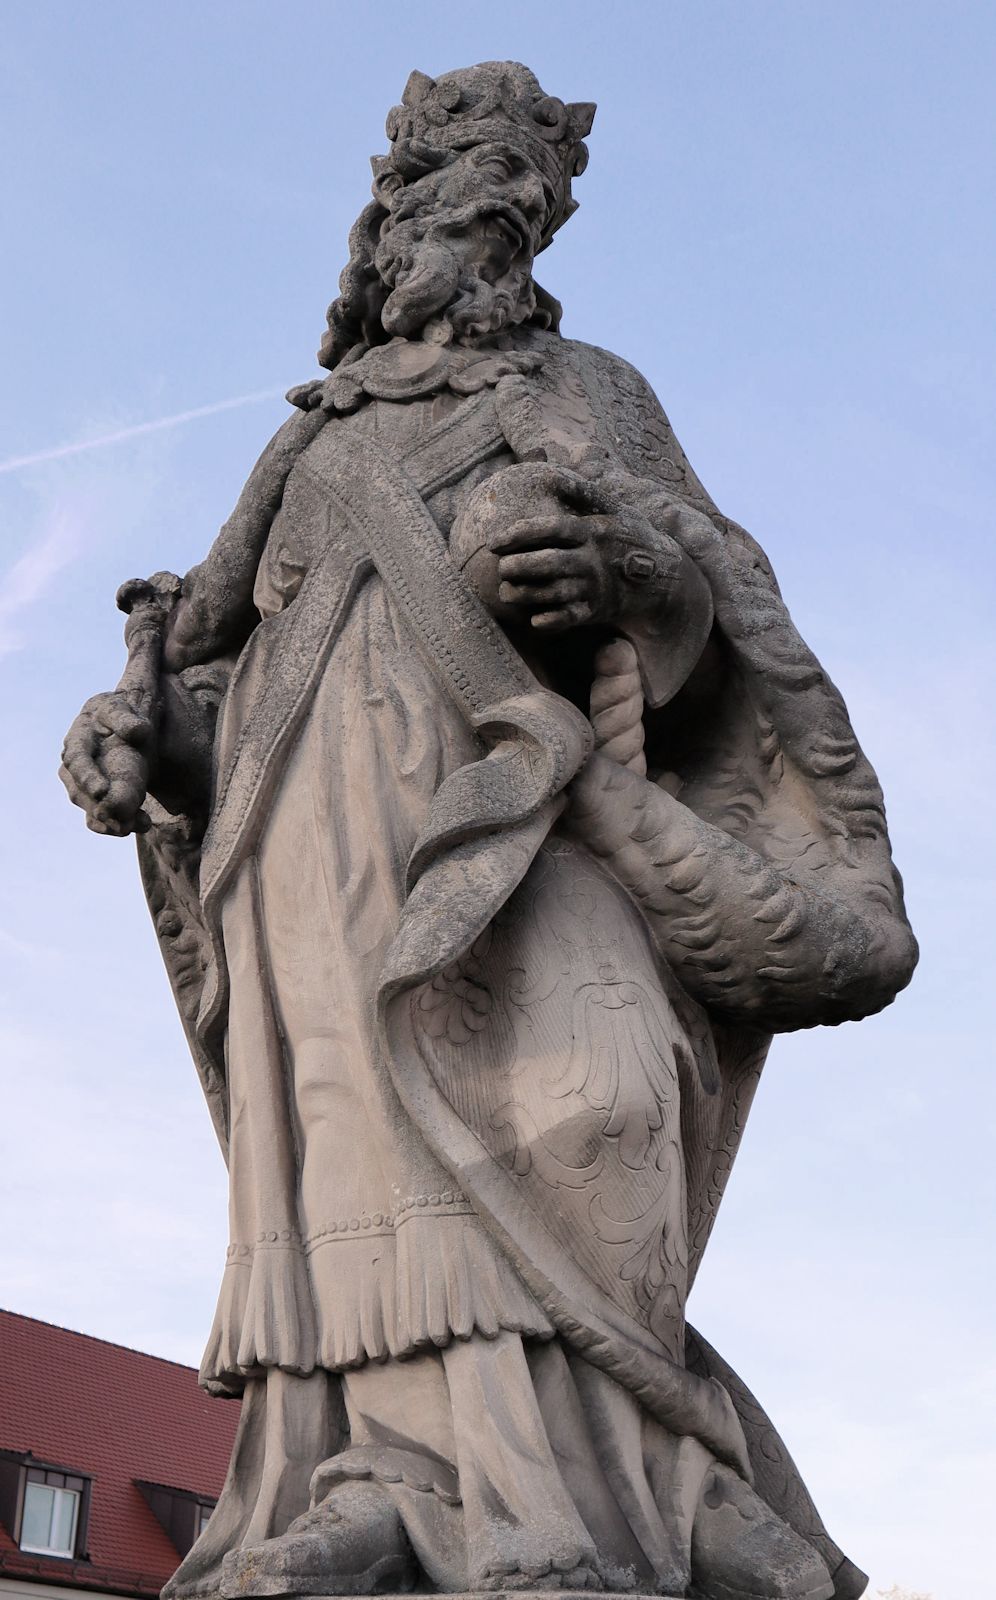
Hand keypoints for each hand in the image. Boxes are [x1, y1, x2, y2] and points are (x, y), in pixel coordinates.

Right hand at [59, 692, 154, 836]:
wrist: (124, 723)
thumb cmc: (120, 713)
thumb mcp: (122, 708)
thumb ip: (127, 719)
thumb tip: (138, 731)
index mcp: (78, 739)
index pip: (77, 760)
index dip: (88, 777)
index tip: (102, 791)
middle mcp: (75, 765)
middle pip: (80, 792)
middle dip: (98, 807)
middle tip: (118, 819)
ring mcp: (84, 784)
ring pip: (91, 807)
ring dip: (109, 820)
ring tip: (132, 826)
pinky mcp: (97, 797)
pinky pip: (99, 816)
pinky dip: (113, 826)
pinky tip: (132, 828)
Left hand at [487, 470, 683, 634]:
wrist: (662, 578)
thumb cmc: (629, 539)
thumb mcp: (614, 511)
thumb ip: (583, 494)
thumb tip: (552, 473)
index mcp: (592, 531)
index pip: (550, 529)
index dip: (519, 535)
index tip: (494, 543)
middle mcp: (592, 559)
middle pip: (549, 562)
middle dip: (519, 566)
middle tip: (501, 569)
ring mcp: (595, 587)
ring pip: (555, 592)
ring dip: (526, 595)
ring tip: (506, 593)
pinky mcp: (597, 610)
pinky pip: (570, 618)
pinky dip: (551, 621)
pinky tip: (534, 620)